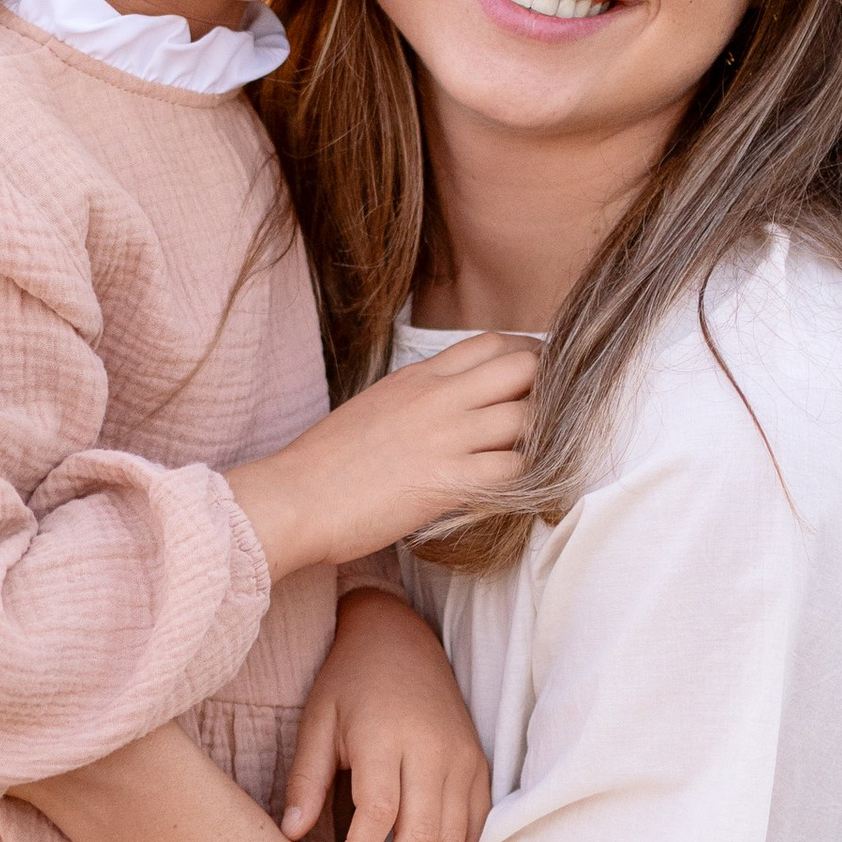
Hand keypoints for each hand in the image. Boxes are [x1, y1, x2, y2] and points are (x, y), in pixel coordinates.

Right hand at [225, 336, 537, 581]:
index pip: (493, 343)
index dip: (524, 357)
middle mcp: (440, 398)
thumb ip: (418, 395)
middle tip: (544, 417)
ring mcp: (447, 438)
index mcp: (419, 375)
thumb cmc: (326, 462)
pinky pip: (514, 469)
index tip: (531, 379)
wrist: (296, 497)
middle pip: (524, 368)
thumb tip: (452, 399)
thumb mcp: (376, 405)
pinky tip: (511, 487)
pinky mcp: (450, 481)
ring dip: (537, 437)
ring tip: (526, 456)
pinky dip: (523, 477)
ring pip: (527, 417)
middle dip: (544, 388)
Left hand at [284, 590, 489, 841]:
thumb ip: (306, 778)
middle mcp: (433, 750)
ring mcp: (463, 760)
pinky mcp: (479, 769)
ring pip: (453, 840)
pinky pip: (476, 830)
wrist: (401, 638)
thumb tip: (292, 835)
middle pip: (422, 835)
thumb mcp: (317, 720)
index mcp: (386, 735)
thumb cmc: (350, 681)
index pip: (379, 811)